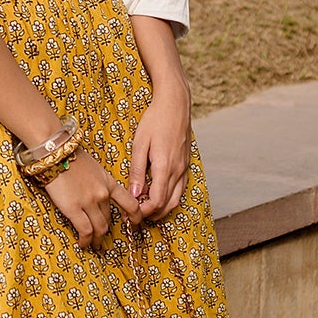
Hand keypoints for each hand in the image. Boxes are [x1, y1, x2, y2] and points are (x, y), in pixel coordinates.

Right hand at [44, 149, 140, 248]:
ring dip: (97, 239)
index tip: (135, 223)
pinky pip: (85, 230)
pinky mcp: (73, 209)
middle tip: (102, 237)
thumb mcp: (93, 167)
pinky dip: (85, 240)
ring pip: (100, 228)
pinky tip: (82, 244)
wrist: (55, 152)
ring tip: (94, 245)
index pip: (130, 203)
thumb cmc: (70, 157)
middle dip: (106, 229)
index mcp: (108, 182)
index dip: (135, 216)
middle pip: (109, 218)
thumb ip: (98, 182)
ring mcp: (89, 202)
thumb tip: (97, 193)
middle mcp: (102, 194)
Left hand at [128, 80, 191, 220]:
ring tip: (144, 205)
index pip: (157, 201)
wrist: (175, 103)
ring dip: (161, 207)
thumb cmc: (154, 120)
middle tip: (134, 212)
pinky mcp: (186, 164)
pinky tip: (156, 192)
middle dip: (151, 213)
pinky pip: (180, 189)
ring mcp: (184, 168)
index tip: (130, 212)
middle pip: (167, 205)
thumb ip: (137, 171)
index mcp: (165, 167)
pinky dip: (169, 197)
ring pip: (176, 199)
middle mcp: (178, 171)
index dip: (143, 211)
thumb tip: (134, 195)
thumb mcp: (140, 144)